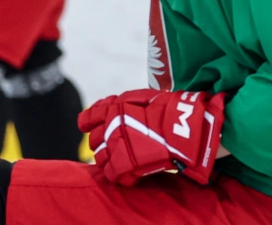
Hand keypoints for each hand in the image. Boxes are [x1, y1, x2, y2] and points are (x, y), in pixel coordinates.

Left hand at [78, 89, 226, 185]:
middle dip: (102, 142)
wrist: (183, 127)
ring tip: (121, 160)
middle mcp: (110, 127)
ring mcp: (116, 147)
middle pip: (94, 140)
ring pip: (100, 158)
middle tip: (115, 144)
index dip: (88, 123)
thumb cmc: (169, 110)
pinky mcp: (124, 166)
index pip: (88, 117)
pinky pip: (112, 174)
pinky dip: (118, 174)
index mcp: (114, 108)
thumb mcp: (144, 97)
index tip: (89, 126)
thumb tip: (115, 106)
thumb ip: (126, 103)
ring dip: (109, 159)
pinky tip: (128, 172)